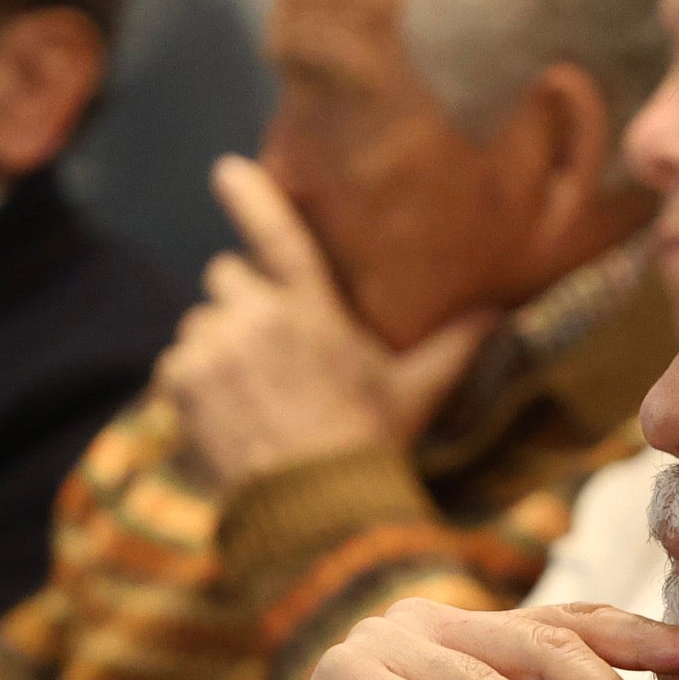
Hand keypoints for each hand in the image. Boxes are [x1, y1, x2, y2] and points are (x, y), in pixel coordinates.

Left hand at [154, 159, 497, 488]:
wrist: (315, 509)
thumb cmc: (370, 444)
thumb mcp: (419, 390)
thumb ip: (456, 345)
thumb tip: (504, 313)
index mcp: (312, 307)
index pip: (277, 231)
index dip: (249, 193)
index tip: (226, 170)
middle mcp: (258, 315)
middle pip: (226, 275)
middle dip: (241, 302)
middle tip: (266, 349)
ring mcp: (214, 346)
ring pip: (201, 323)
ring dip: (216, 346)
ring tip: (248, 394)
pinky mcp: (181, 381)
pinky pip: (174, 363)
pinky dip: (191, 384)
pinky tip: (223, 415)